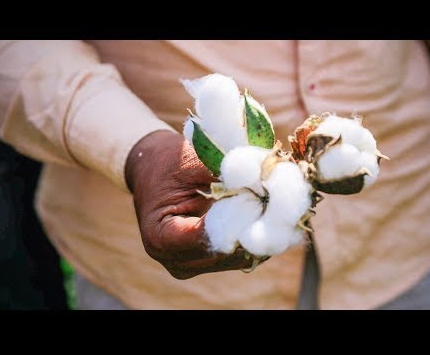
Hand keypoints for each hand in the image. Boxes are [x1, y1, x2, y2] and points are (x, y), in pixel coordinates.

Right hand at [125, 130, 254, 278]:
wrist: (154, 172)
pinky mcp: (209, 263)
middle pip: (226, 253)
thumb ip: (224, 172)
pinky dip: (254, 234)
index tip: (258, 196)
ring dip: (257, 231)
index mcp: (160, 237)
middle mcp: (175, 260)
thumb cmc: (168, 164)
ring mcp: (193, 266)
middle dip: (253, 226)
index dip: (236, 219)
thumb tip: (264, 177)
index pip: (207, 238)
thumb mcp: (191, 162)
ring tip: (268, 201)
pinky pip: (241, 255)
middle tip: (275, 198)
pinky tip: (263, 211)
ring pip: (240, 257)